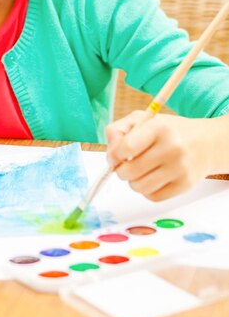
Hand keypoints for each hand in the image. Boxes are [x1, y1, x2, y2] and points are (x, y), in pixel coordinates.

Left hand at [105, 110, 220, 200]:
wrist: (206, 142)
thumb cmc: (168, 131)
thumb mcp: (143, 120)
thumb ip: (119, 131)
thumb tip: (110, 154)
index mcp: (159, 128)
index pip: (126, 147)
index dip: (114, 156)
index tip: (114, 157)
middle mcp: (172, 147)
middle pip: (130, 171)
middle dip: (121, 171)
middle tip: (125, 166)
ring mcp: (180, 167)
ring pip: (139, 187)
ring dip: (133, 182)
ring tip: (139, 172)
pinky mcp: (185, 184)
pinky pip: (153, 197)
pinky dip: (147, 191)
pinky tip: (152, 179)